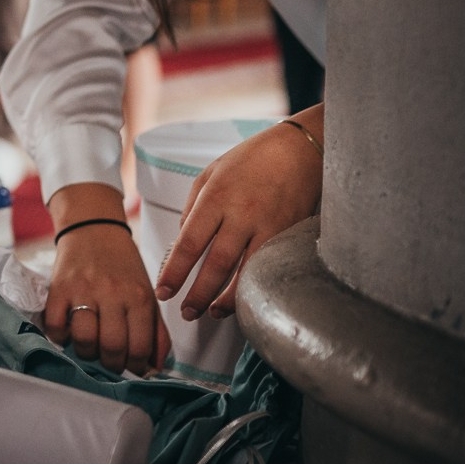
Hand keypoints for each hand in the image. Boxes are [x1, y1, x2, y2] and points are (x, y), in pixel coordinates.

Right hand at [43, 219, 170, 375]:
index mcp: (138, 296)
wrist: (93, 228)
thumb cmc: (121, 264)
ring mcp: (83, 290)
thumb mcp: (147, 293)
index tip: (131, 367)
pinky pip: (56, 326)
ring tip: (91, 348)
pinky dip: (61, 337)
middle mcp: (112, 293)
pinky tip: (69, 332)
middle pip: (112, 346)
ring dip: (87, 353)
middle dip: (112, 365)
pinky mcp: (58, 288)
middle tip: (111, 362)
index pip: (139, 346)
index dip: (136, 366)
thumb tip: (156, 367)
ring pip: (84, 340)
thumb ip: (156, 330)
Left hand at [156, 122, 322, 320]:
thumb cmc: (252, 159)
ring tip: (212, 313)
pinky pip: (268, 269)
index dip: (175, 272)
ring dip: (227, 300)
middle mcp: (242, 214)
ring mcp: (269, 227)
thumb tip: (183, 243)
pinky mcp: (289, 236)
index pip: (189, 243)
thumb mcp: (210, 174)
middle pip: (216, 264)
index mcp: (216, 197)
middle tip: (185, 312)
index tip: (164, 291)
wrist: (300, 149)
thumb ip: (193, 209)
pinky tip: (243, 298)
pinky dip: (254, 287)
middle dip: (198, 294)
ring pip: (245, 273)